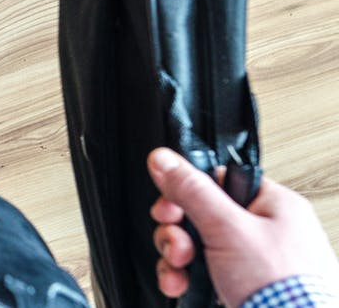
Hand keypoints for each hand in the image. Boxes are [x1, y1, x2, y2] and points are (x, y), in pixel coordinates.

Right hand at [147, 147, 338, 306]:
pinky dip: (185, 278)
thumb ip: (193, 191)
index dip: (186, 192)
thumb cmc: (282, 287)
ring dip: (177, 258)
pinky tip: (182, 285)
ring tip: (180, 270)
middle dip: (178, 232)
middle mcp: (263, 231)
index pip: (217, 181)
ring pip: (196, 246)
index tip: (169, 207)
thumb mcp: (228, 228)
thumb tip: (164, 159)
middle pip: (200, 215)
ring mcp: (252, 261)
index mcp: (272, 206)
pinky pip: (202, 272)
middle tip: (178, 245)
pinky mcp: (240, 285)